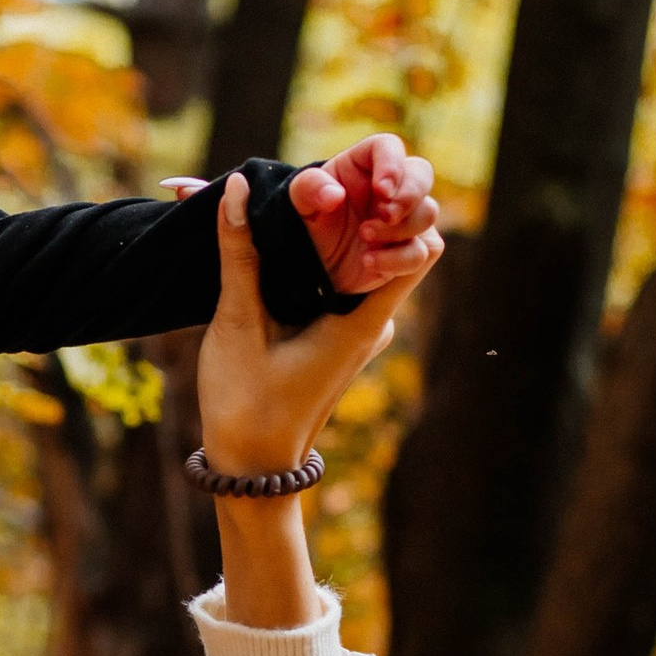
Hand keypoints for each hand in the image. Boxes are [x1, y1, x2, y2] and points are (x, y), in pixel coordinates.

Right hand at [199, 169, 440, 477]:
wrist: (251, 470)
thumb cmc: (246, 405)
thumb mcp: (237, 323)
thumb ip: (240, 253)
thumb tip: (236, 186)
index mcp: (364, 324)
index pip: (420, 250)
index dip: (401, 209)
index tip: (358, 189)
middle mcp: (375, 327)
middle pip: (398, 250)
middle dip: (371, 211)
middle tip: (324, 189)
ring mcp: (362, 334)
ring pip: (371, 265)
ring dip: (346, 234)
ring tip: (305, 207)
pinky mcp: (343, 339)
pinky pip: (349, 285)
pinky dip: (331, 258)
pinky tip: (293, 243)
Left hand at [294, 134, 438, 299]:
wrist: (316, 262)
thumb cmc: (309, 221)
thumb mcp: (298, 202)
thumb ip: (309, 189)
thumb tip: (335, 194)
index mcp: (365, 163)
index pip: (389, 147)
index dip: (392, 164)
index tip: (382, 189)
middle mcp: (392, 185)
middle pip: (421, 174)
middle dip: (408, 197)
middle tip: (385, 216)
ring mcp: (405, 216)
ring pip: (427, 213)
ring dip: (399, 229)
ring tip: (365, 237)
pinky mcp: (411, 247)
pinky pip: (423, 251)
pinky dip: (398, 259)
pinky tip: (370, 261)